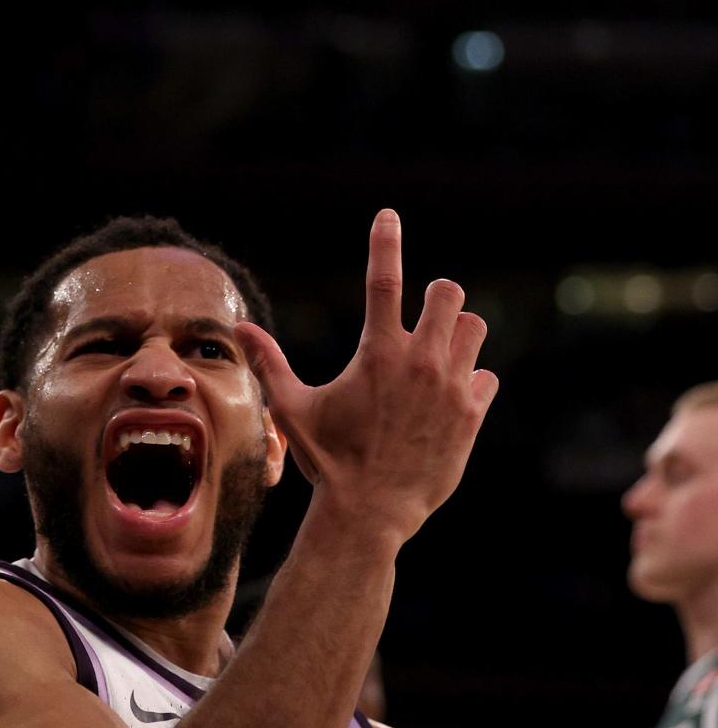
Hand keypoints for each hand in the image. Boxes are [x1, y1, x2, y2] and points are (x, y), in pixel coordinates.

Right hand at [234, 210, 498, 542]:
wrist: (369, 512)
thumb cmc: (329, 461)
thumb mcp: (293, 410)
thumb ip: (270, 363)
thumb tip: (239, 327)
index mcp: (378, 353)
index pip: (384, 280)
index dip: (385, 241)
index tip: (388, 215)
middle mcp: (421, 362)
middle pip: (449, 293)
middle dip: (438, 298)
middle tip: (426, 318)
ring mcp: (451, 387)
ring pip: (474, 329)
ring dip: (458, 336)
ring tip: (440, 360)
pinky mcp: (471, 415)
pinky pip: (486, 377)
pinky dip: (473, 382)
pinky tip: (452, 401)